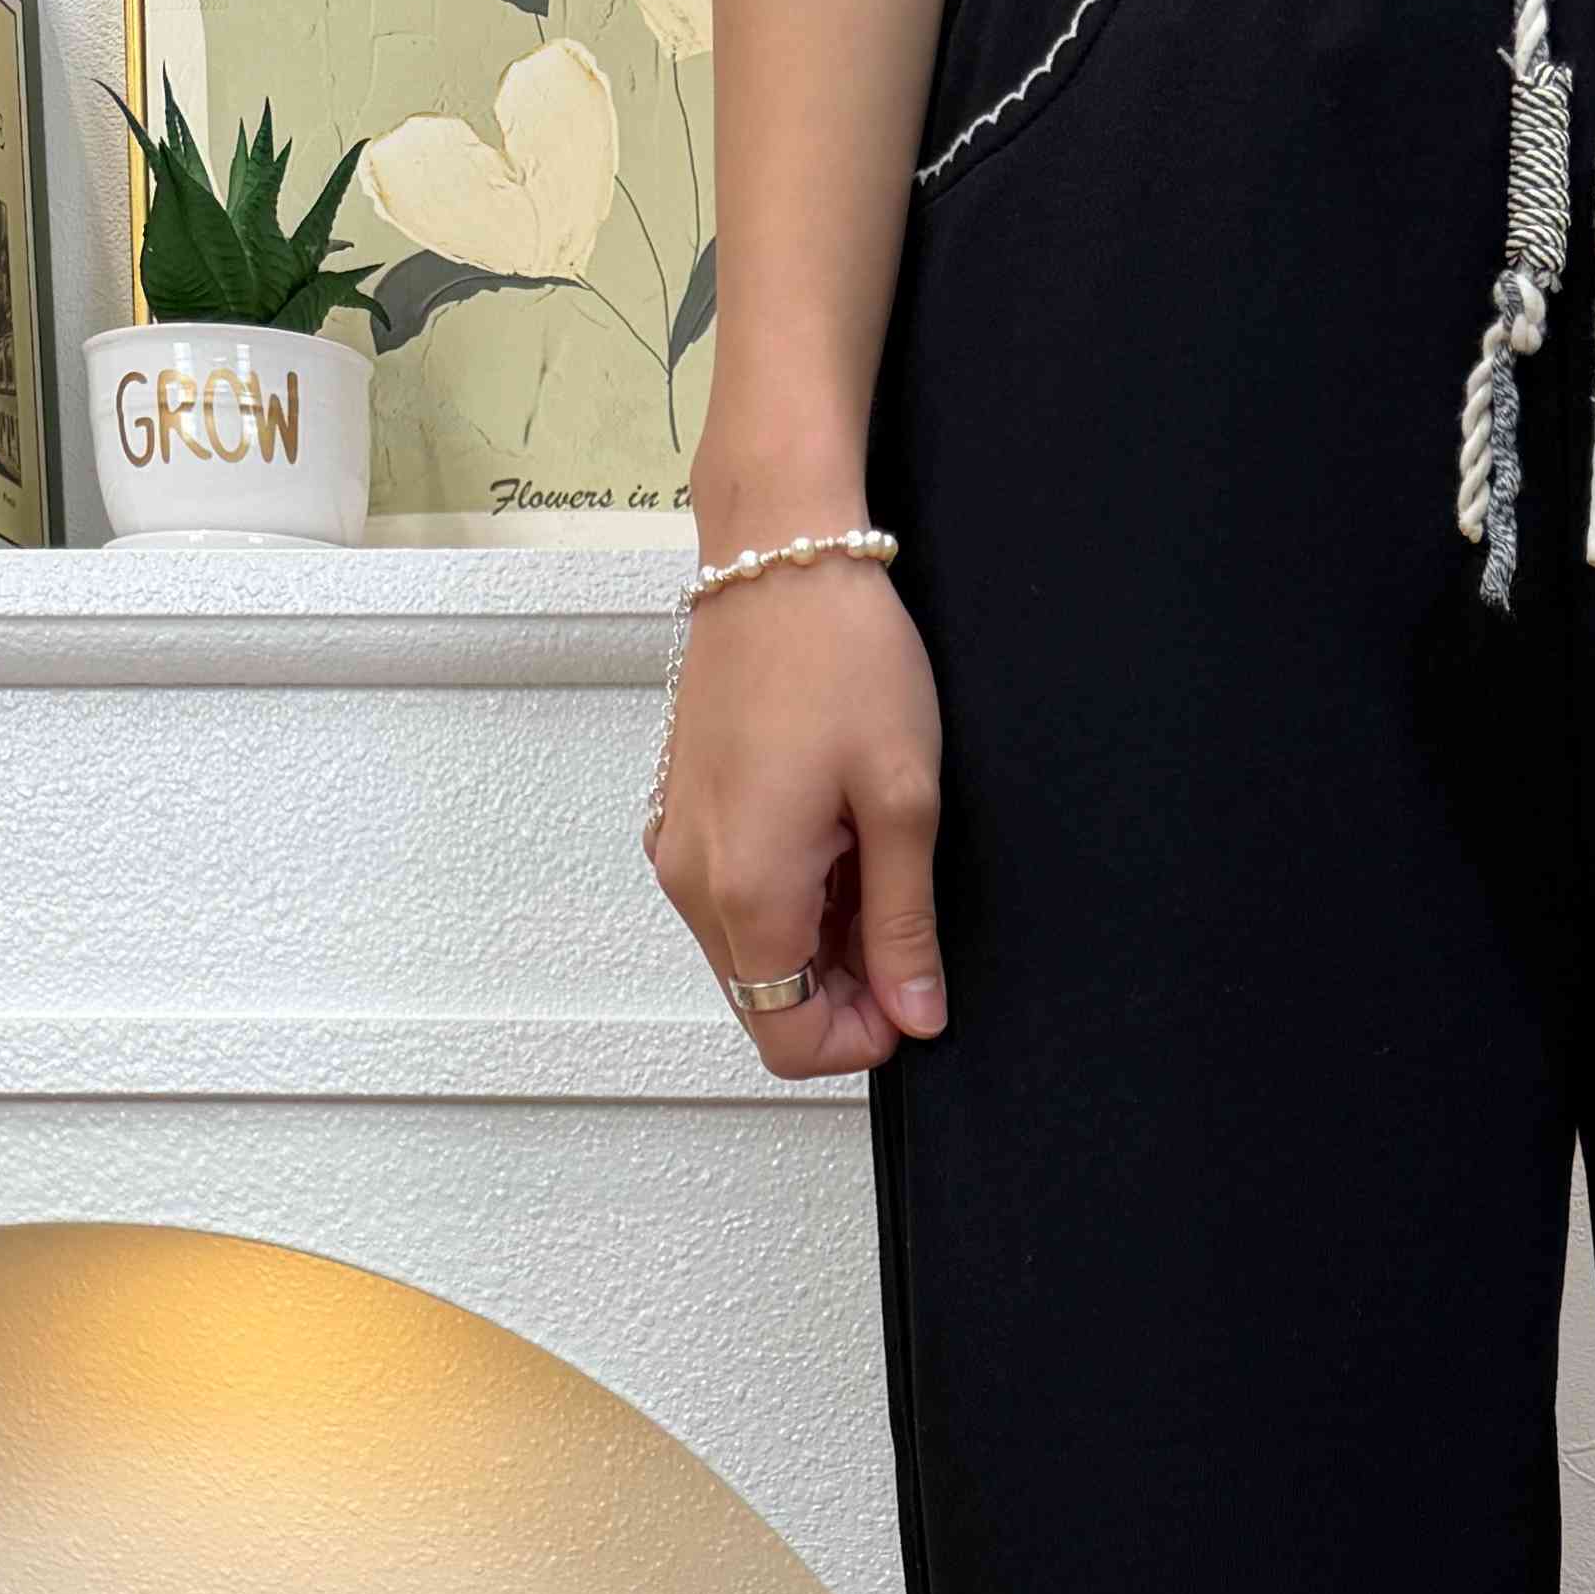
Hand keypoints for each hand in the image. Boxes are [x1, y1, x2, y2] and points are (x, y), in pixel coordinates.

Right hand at [647, 550, 947, 1081]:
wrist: (776, 554)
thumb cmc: (842, 656)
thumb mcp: (903, 803)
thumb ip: (903, 926)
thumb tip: (915, 1014)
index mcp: (747, 892)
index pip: (789, 1039)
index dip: (860, 1038)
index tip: (912, 993)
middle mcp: (693, 884)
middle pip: (766, 1003)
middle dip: (843, 989)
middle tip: (904, 917)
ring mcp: (679, 848)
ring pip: (752, 954)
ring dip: (819, 940)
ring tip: (871, 857)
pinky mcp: (681, 815)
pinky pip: (734, 898)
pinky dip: (790, 896)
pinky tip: (834, 836)